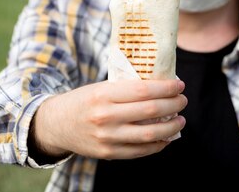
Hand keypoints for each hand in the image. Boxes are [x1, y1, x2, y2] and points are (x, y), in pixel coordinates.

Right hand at [31, 79, 186, 159]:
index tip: (179, 84)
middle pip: (150, 111)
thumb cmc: (83, 101)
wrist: (56, 124)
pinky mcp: (108, 153)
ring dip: (171, 127)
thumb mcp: (100, 87)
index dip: (166, 88)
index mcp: (103, 94)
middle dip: (173, 105)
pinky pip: (140, 151)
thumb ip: (125, 88)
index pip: (143, 90)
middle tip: (183, 100)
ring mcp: (107, 137)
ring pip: (149, 134)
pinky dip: (158, 144)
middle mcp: (105, 116)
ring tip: (180, 120)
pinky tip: (166, 137)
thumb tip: (161, 85)